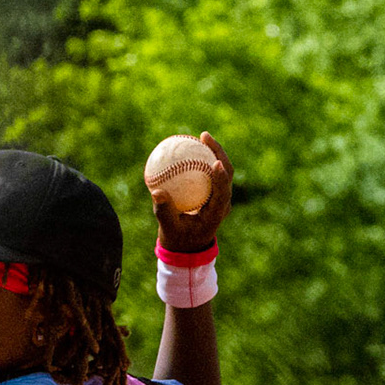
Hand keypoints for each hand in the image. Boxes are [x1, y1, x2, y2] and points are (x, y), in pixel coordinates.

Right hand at [153, 132, 233, 254]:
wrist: (187, 246)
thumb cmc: (178, 239)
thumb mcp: (168, 228)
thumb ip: (164, 211)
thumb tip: (157, 192)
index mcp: (216, 213)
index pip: (222, 191)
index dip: (221, 176)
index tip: (215, 161)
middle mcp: (222, 203)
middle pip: (227, 174)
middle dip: (219, 153)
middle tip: (205, 137)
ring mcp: (220, 197)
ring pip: (222, 170)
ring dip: (214, 152)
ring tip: (202, 137)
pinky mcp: (213, 193)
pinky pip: (210, 173)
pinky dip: (204, 159)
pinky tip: (191, 148)